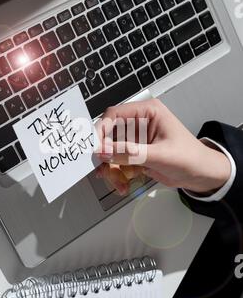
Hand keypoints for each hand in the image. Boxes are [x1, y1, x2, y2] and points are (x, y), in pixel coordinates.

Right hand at [95, 99, 230, 195]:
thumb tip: (104, 151)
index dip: (101, 130)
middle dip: (105, 155)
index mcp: (147, 112)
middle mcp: (139, 123)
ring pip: (110, 151)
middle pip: (108, 135)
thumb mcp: (160, 155)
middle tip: (101, 169)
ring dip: (111, 168)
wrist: (201, 175)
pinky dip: (117, 175)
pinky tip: (124, 185)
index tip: (94, 148)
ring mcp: (135, 139)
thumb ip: (130, 153)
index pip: (115, 115)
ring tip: (118, 182)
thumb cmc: (190, 158)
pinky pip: (116, 163)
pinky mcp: (134, 153)